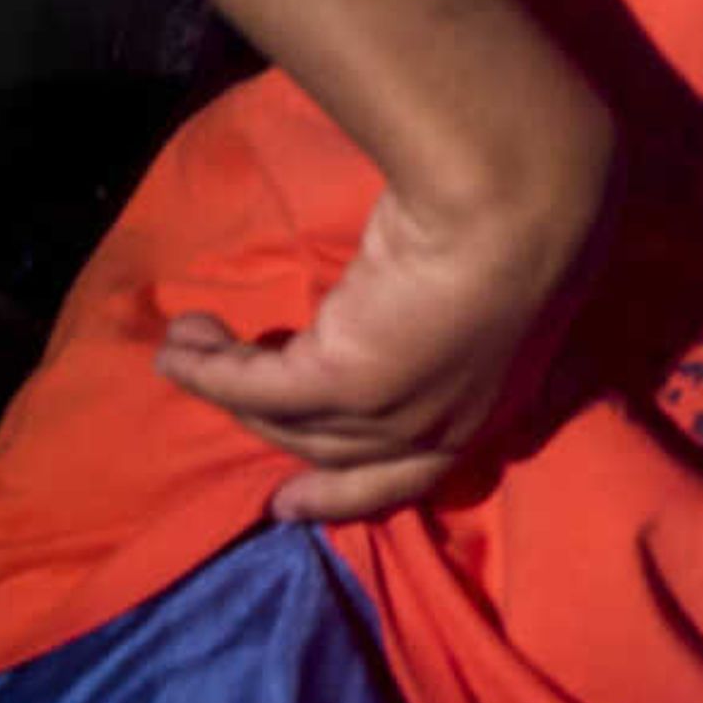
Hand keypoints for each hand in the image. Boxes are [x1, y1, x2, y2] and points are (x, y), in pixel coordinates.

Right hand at [155, 163, 601, 524]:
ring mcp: (395, 416)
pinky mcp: (346, 384)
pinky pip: (257, 387)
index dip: (347, 493)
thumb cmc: (521, 213)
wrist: (518, 202)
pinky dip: (211, 371)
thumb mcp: (492, 276)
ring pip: (287, 420)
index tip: (292, 500)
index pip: (411, 474)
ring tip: (183, 348)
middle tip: (222, 402)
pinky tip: (181, 346)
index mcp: (491, 407)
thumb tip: (416, 286)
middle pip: (335, 451)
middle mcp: (443, 430)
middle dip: (270, 431)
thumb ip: (453, 305)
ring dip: (225, 387)